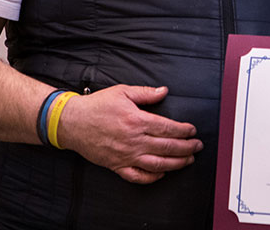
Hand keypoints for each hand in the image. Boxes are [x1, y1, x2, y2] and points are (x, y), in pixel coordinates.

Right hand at [57, 84, 202, 183]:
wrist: (72, 122)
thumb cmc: (96, 106)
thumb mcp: (122, 92)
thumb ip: (145, 93)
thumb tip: (164, 91)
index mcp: (136, 121)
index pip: (168, 128)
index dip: (184, 131)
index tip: (193, 131)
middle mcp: (133, 140)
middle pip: (167, 147)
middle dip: (186, 148)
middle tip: (197, 146)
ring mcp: (125, 155)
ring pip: (157, 164)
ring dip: (176, 163)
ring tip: (188, 160)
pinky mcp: (116, 165)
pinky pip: (137, 176)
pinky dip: (152, 177)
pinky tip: (162, 173)